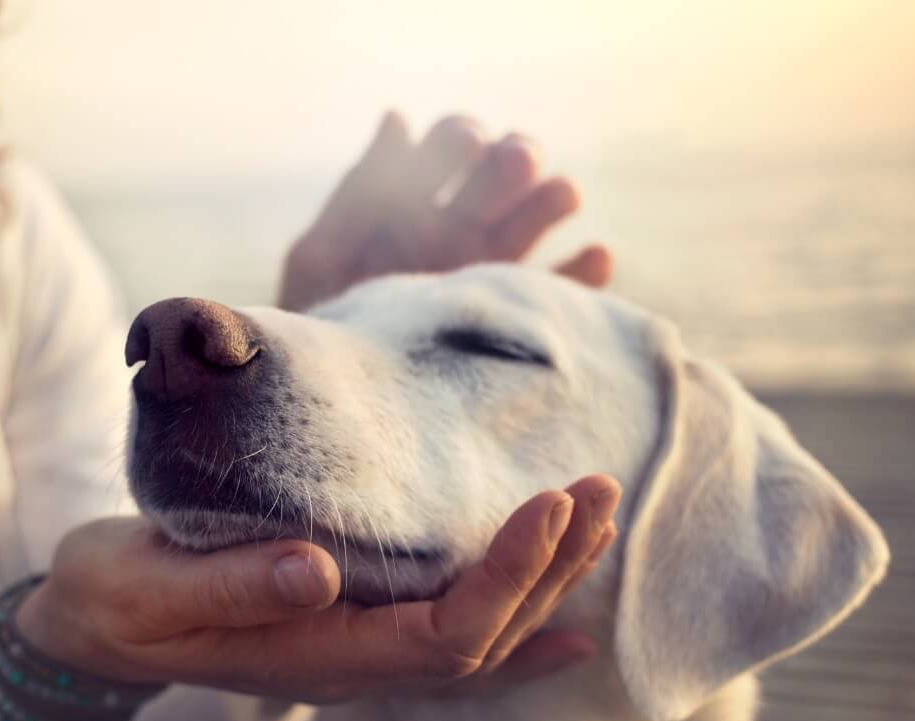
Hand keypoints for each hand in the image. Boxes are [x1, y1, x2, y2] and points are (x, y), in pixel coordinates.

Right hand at [15, 476, 619, 704]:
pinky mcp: (353, 626)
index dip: (507, 576)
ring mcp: (358, 653)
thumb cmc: (117, 600)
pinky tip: (565, 623)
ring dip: (545, 584)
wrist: (96, 623)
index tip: (550, 503)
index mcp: (315, 657)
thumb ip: (230, 586)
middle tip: (598, 490)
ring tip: (597, 521)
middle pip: (483, 639)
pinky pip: (453, 642)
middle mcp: (353, 665)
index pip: (443, 635)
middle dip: (549, 568)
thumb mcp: (150, 588)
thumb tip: (316, 568)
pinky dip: (516, 629)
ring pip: (479, 639)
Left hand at [278, 111, 612, 311]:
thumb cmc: (319, 332)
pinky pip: (563, 292)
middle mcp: (460, 231)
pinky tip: (595, 256)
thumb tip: (398, 117)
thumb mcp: (321, 261)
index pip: (452, 146)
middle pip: (503, 174)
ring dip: (554, 198)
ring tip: (562, 195)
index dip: (462, 138)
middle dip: (514, 158)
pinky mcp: (517, 321)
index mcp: (413, 205)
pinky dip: (585, 273)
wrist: (341, 408)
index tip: (467, 145)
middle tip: (516, 163)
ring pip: (537, 219)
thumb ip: (358, 195)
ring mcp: (492, 274)